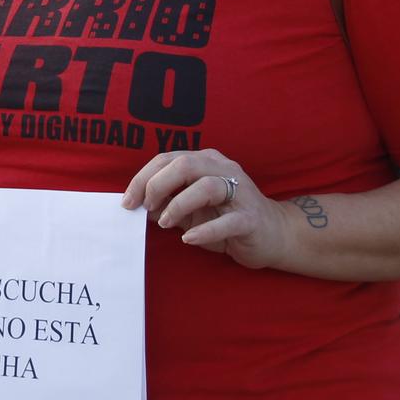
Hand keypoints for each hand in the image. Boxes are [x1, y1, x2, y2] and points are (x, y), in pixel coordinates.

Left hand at [122, 148, 294, 270]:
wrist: (272, 235)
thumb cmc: (226, 219)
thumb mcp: (190, 210)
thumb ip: (166, 204)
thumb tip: (137, 206)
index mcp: (206, 162)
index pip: (168, 160)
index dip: (143, 178)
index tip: (127, 201)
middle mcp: (223, 170)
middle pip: (184, 166)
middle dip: (157, 185)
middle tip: (145, 208)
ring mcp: (240, 192)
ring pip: (206, 186)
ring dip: (179, 205)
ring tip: (165, 223)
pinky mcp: (250, 218)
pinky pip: (227, 221)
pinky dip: (205, 230)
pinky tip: (188, 239)